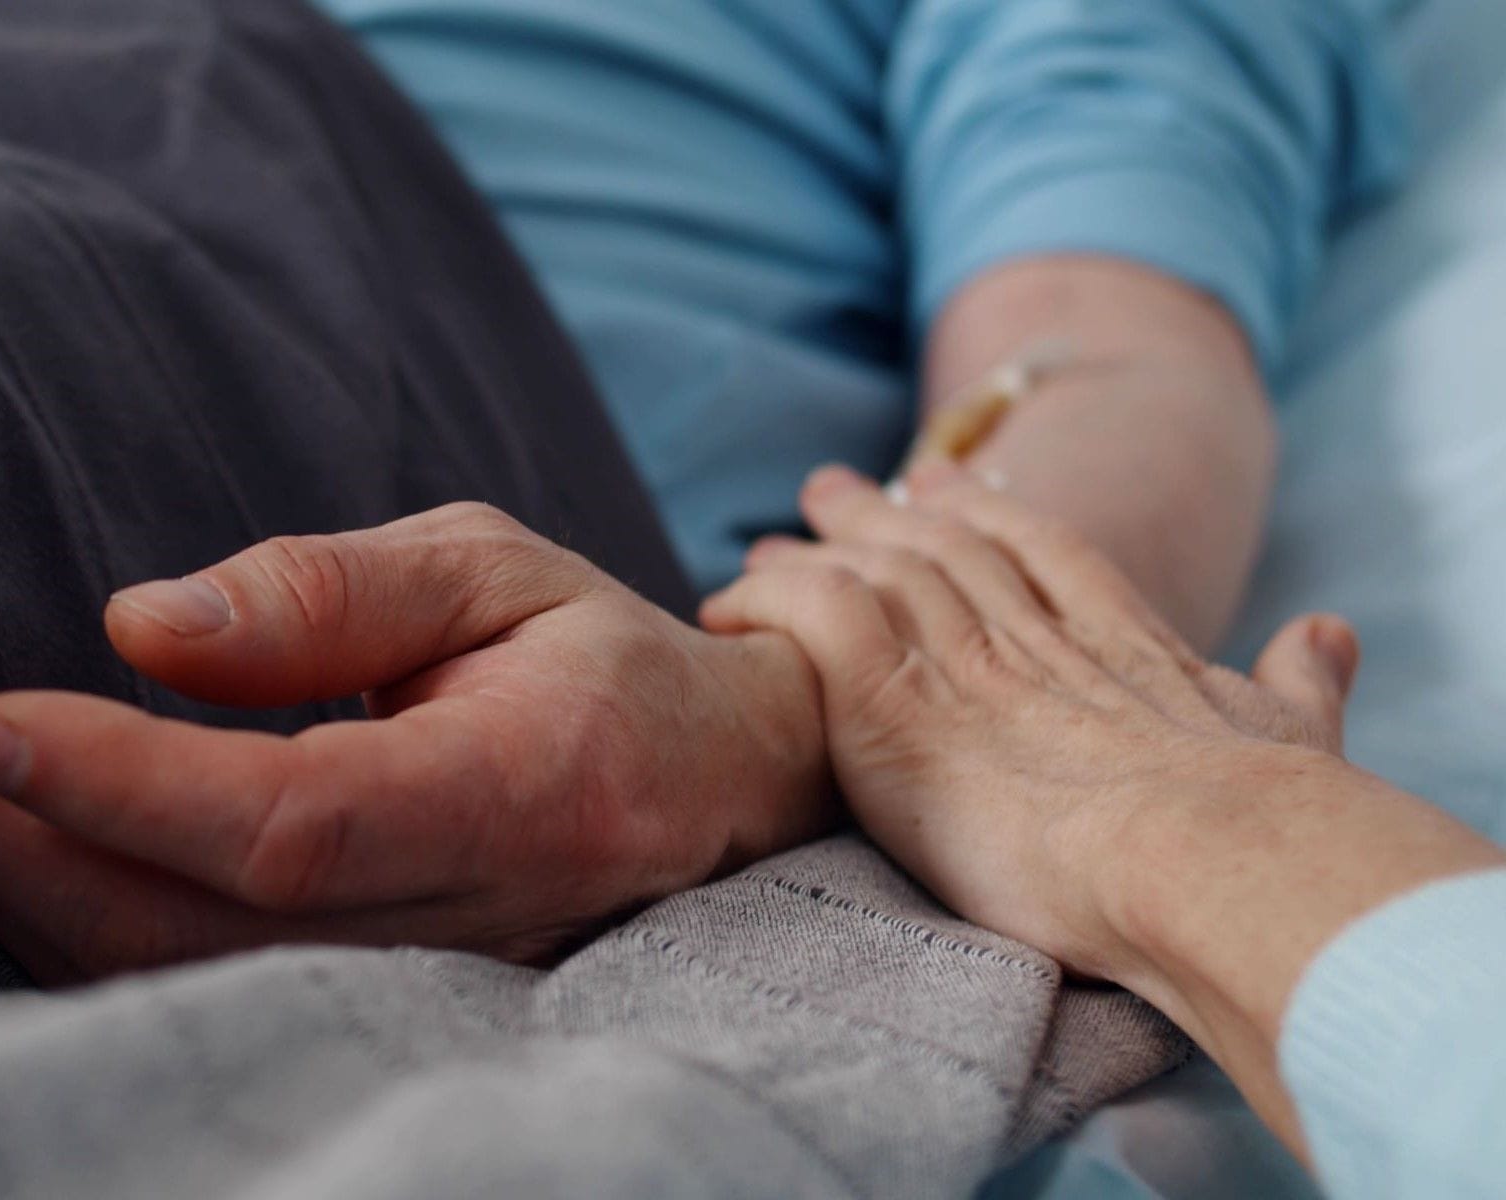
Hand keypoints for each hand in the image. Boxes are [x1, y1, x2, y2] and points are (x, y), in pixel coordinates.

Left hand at [0, 503, 830, 982]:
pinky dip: (93, 928)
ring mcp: (438, 984)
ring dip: (36, 892)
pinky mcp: (393, 1002)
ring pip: (199, 982)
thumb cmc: (597, 655)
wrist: (710, 780)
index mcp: (522, 787)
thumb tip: (142, 627)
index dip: (127, 786)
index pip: (297, 824)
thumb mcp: (488, 564)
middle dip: (30, 845)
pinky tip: (29, 846)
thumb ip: (325, 595)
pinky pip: (215, 989)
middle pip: (215, 932)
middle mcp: (480, 915)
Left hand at [699, 465, 1358, 978]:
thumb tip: (1332, 635)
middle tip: (833, 485)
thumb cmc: (1258, 816)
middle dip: (884, 511)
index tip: (950, 479)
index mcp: (1114, 640)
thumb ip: (1302, 685)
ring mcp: (959, 662)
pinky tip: (726, 602)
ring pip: (870, 573)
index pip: (1035, 548)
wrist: (1205, 853)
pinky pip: (809, 623)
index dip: (986, 510)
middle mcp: (1028, 633)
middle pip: (939, 545)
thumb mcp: (1297, 736)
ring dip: (817, 548)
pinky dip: (764, 602)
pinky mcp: (895, 708)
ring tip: (771, 534)